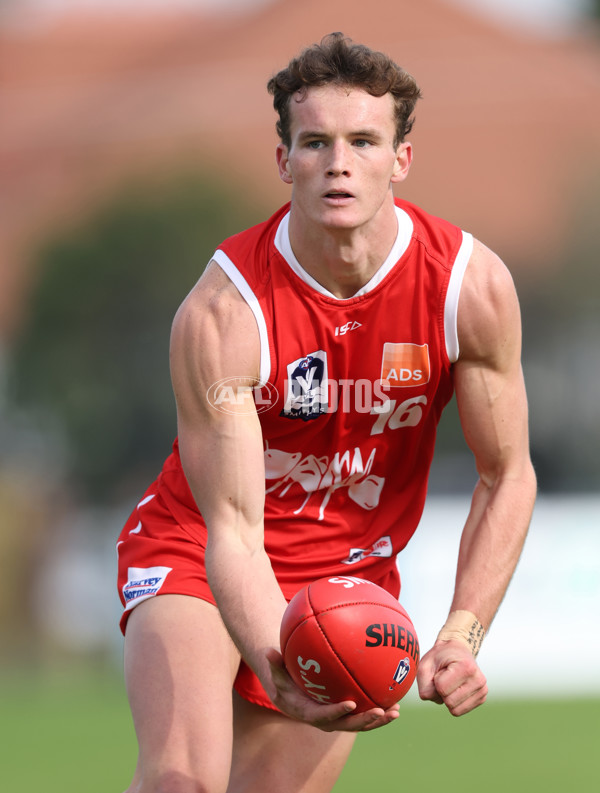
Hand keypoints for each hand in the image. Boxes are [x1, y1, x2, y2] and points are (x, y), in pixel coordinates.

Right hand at [265, 648, 399, 731]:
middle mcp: (326, 721)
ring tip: (395, 712)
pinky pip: (364, 715)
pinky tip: (395, 703)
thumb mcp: (277, 673)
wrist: (291, 696)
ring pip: (360, 724)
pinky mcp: (347, 715)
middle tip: (380, 711)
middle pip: (347, 725)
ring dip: (378, 720)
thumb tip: (268, 651)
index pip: (323, 717)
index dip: (337, 712)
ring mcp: (338, 719)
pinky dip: (380, 712)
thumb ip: (275, 664)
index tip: (350, 704)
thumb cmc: (284, 682)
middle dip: (364, 721)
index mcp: (309, 713)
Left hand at [417, 639, 487, 715]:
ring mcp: (482, 690)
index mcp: (466, 667)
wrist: (457, 650)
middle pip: (449, 702)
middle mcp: (479, 679)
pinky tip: (457, 687)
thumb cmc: (440, 657)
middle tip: (446, 676)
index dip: (435, 681)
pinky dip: (454, 701)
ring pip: (455, 710)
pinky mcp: (482, 698)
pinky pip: (460, 711)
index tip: (441, 670)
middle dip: (441, 691)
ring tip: (451, 682)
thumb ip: (424, 686)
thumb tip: (437, 700)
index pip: (441, 689)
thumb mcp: (425, 665)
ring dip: (447, 697)